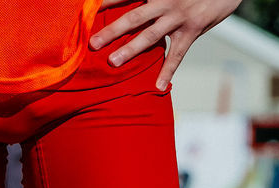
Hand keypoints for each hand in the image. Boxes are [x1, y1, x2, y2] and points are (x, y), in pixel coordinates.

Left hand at [90, 0, 242, 90]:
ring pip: (151, 34)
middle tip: (92, 44)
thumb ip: (147, 0)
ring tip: (113, 63)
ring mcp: (179, 16)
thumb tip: (126, 10)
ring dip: (131, 49)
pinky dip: (168, 71)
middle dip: (111, 30)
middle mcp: (164, 2)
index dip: (105, 3)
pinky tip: (158, 87)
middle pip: (133, 17)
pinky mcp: (193, 29)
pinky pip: (178, 54)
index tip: (85, 12)